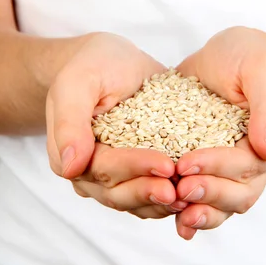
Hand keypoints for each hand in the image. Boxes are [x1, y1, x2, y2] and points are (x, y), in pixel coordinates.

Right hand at [45, 32, 177, 218]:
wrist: (113, 62)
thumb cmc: (93, 65)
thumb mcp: (78, 82)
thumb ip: (70, 121)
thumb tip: (71, 166)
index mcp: (69, 153)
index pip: (102, 169)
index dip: (134, 168)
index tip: (166, 164)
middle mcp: (89, 173)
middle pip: (119, 193)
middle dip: (151, 191)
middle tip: (181, 190)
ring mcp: (115, 176)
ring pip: (136, 201)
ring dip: (162, 203)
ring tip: (193, 196)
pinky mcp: (138, 173)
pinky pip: (152, 194)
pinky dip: (172, 197)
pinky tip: (196, 193)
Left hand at [174, 26, 265, 238]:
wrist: (232, 55)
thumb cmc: (249, 56)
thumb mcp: (261, 68)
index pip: (247, 165)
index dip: (217, 167)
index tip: (187, 162)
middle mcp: (257, 162)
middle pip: (238, 193)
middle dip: (208, 194)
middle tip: (179, 189)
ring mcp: (233, 169)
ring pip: (224, 204)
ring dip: (202, 212)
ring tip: (178, 217)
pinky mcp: (211, 168)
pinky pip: (207, 199)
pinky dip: (194, 214)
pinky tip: (177, 225)